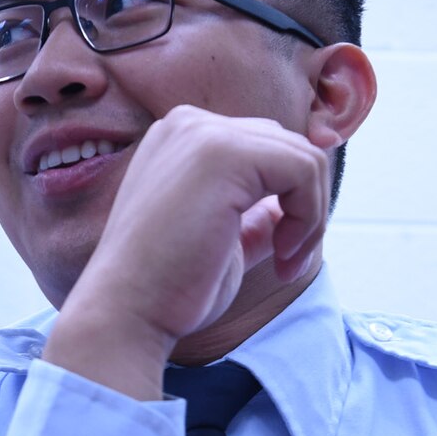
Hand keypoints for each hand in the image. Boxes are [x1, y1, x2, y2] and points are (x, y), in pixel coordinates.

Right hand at [44, 105, 331, 396]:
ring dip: (311, 216)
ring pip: (304, 157)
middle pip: (288, 146)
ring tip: (286, 261)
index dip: (289, 201)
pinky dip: (310, 217)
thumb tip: (293, 207)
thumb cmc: (167, 288)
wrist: (126, 312)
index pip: (265, 148)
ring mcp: (204, 132)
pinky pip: (304, 170)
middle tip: (288, 261)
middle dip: (305, 207)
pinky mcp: (224, 152)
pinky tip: (283, 255)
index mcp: (181, 139)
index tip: (280, 255)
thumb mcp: (222, 239)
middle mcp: (188, 124)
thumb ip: (254, 215)